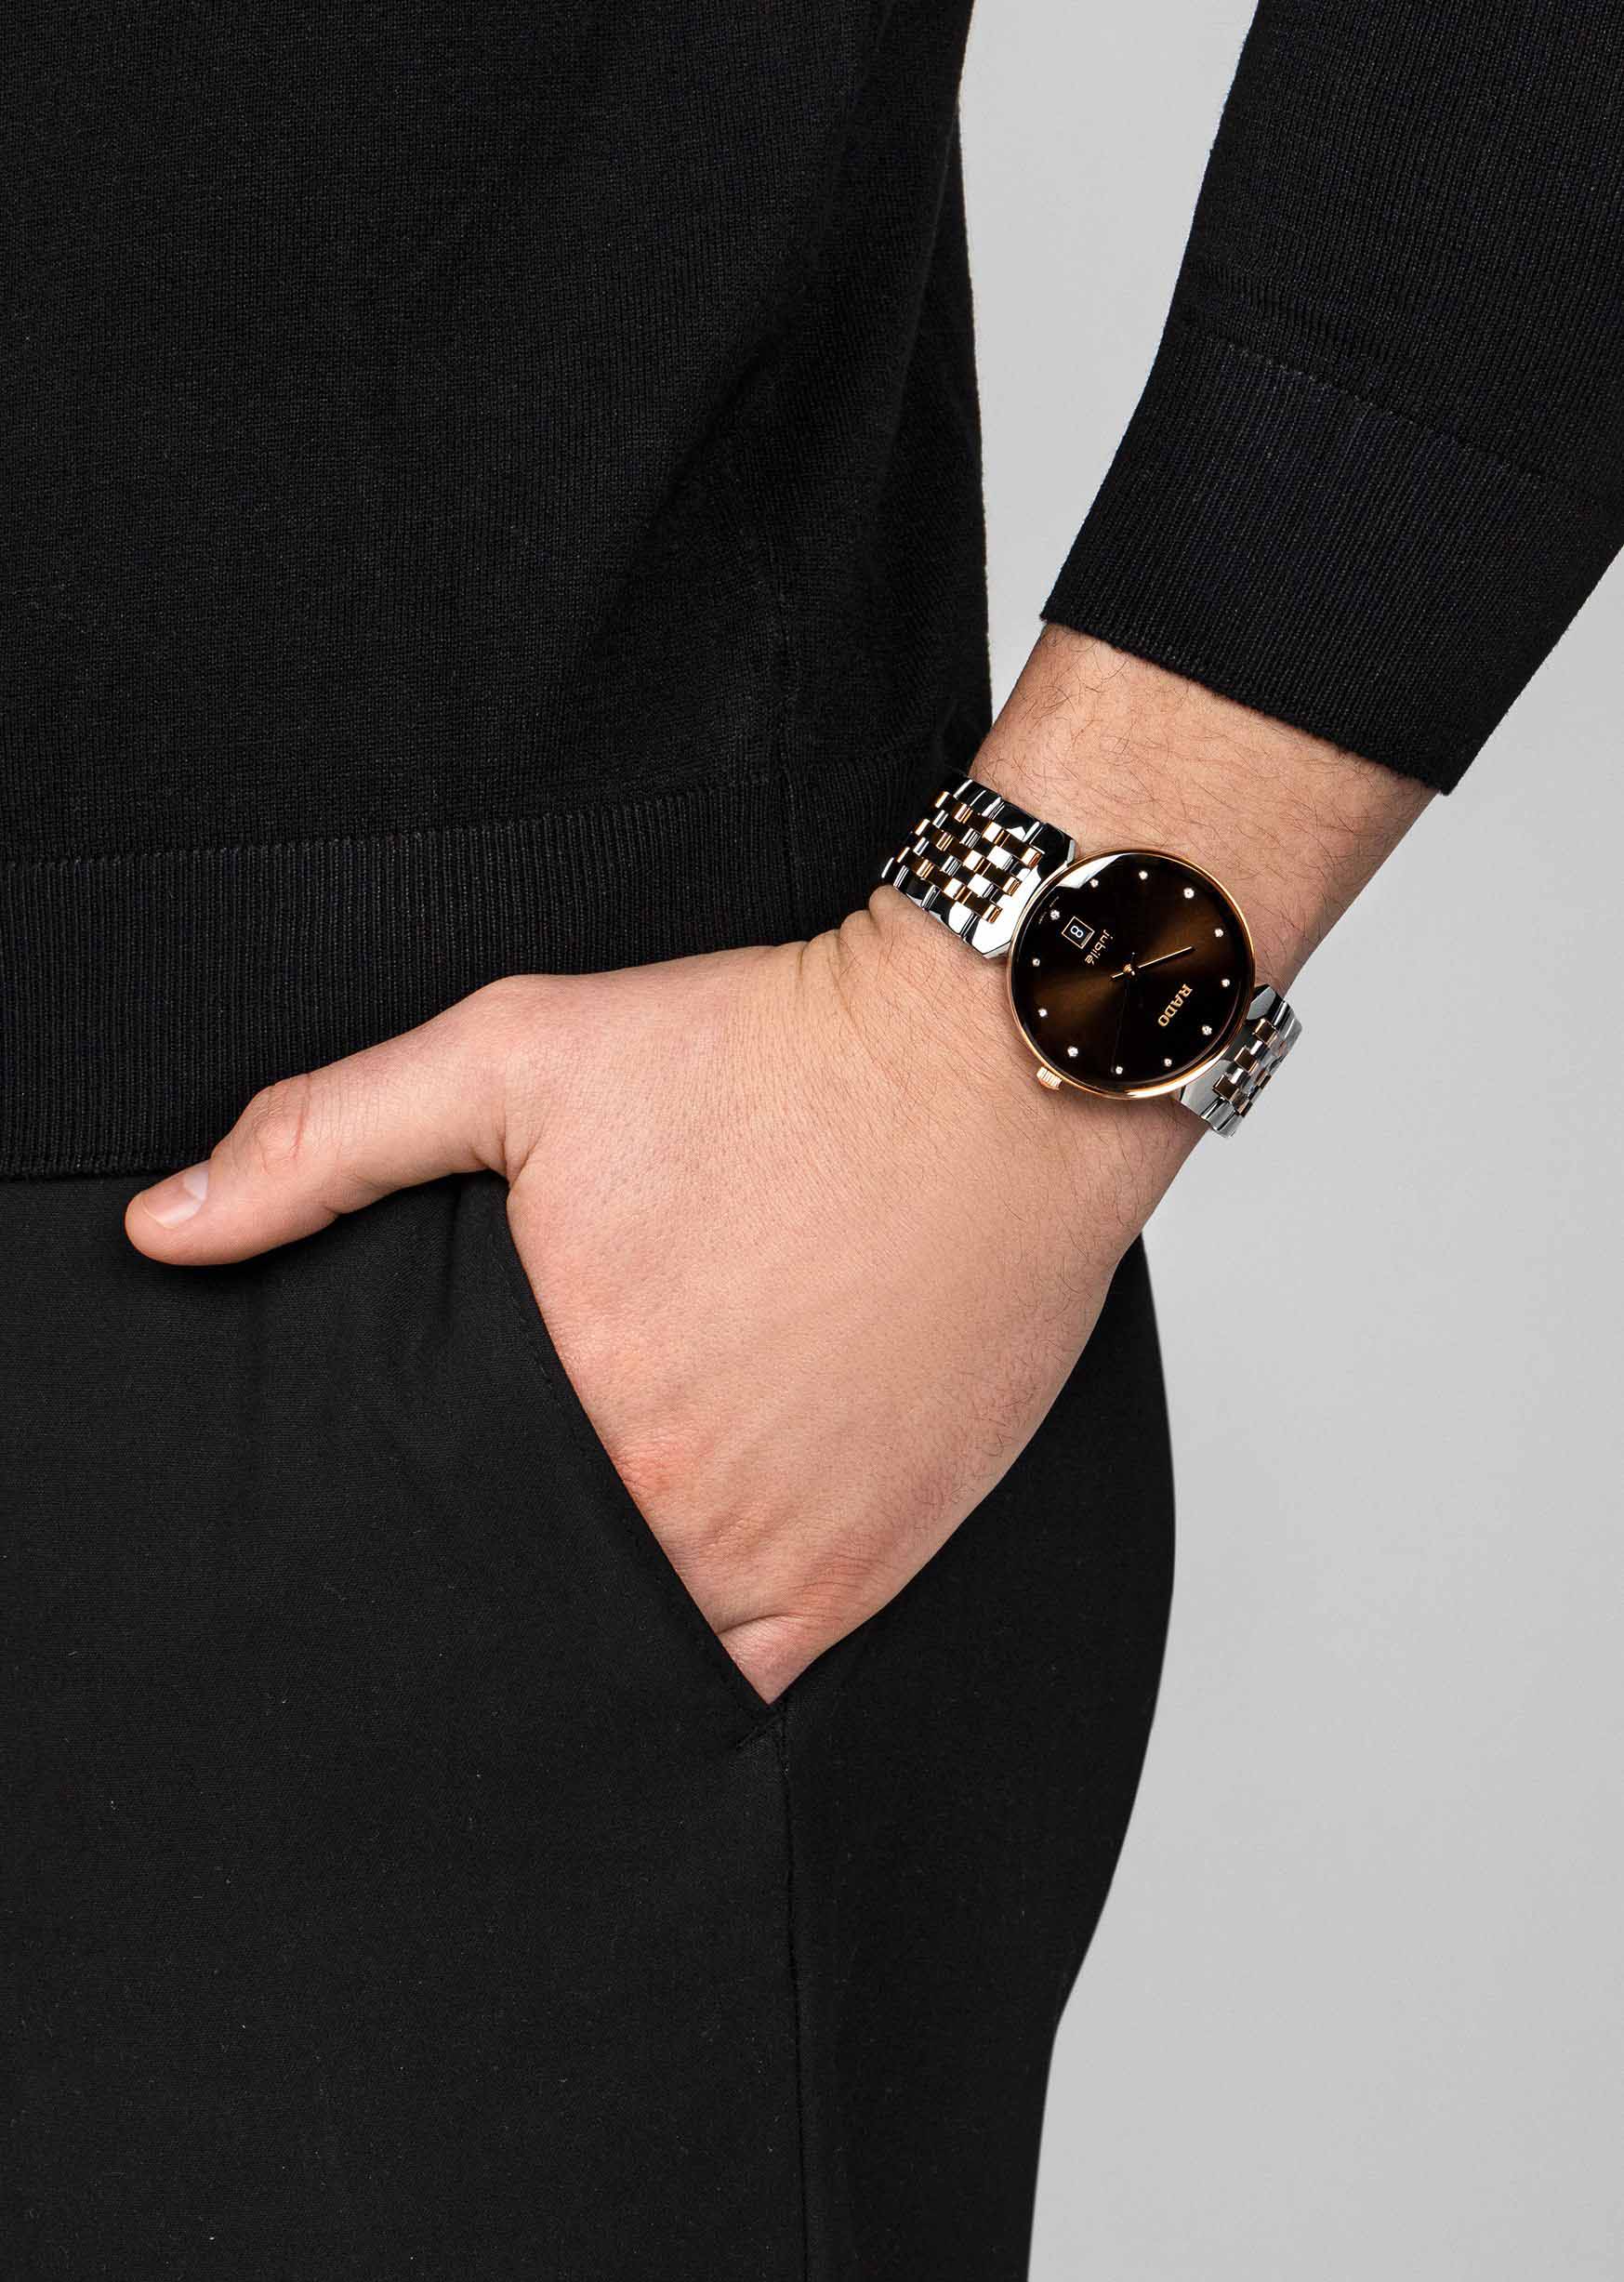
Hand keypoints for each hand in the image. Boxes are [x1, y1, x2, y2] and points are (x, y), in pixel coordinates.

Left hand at [125, 898, 1191, 1702]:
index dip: (418, 1572)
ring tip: (577, 1589)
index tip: (399, 1559)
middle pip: (565, 1624)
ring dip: (616, 1642)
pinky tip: (688, 1592)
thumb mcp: (521, 1057)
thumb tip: (167, 1226)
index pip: (458, 1566)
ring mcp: (813, 1550)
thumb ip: (330, 1141)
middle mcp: (701, 1517)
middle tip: (485, 1566)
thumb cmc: (772, 1056)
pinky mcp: (898, 1547)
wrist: (994, 1061)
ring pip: (672, 1665)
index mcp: (590, 1423)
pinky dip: (726, 1648)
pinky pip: (783, 1662)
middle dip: (510, 1606)